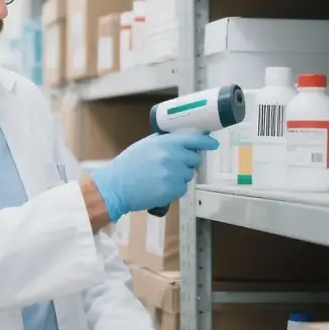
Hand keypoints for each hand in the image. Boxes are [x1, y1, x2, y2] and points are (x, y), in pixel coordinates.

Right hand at [90, 132, 218, 221]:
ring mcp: (174, 173)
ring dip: (178, 177)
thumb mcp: (144, 145)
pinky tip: (159, 188)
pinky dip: (173, 190)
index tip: (213, 143)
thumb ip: (163, 142)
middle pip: (194, 159)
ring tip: (160, 178)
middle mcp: (172, 156)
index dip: (206, 141)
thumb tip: (181, 141)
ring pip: (188, 175)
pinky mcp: (173, 189)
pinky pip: (182, 188)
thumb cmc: (127, 166)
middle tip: (171, 167)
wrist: (115, 186)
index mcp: (165, 143)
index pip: (193, 139)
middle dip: (186, 163)